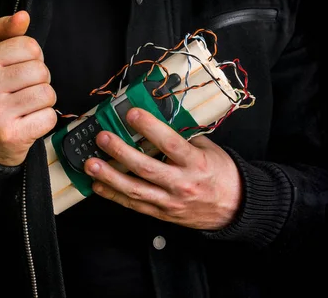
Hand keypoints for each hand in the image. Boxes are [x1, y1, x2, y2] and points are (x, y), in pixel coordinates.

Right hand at [0, 10, 56, 165]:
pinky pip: (49, 117)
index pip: (30, 46)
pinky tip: (28, 123)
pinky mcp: (12, 134)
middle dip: (40, 81)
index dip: (33, 59)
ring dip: (44, 102)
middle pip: (41, 70)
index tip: (20, 71)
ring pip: (48, 94)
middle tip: (23, 93)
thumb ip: (5, 33)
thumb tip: (22, 15)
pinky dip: (44, 121)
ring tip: (25, 108)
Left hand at [84, 108, 241, 229]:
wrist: (235, 208)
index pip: (170, 144)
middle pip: (146, 168)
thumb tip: (158, 120)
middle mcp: (182, 184)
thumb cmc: (221, 174)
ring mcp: (170, 202)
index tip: (132, 114)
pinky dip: (114, 195)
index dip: (150, 128)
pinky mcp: (162, 214)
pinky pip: (134, 205)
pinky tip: (98, 185)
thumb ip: (184, 137)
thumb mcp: (209, 150)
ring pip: (135, 190)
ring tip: (91, 164)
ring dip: (110, 177)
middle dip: (121, 152)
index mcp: (196, 163)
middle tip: (103, 138)